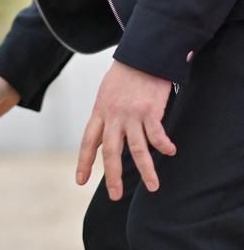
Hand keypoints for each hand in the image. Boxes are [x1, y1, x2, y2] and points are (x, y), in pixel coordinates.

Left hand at [76, 59, 175, 199]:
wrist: (140, 54)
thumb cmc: (125, 73)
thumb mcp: (106, 92)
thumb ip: (106, 114)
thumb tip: (106, 134)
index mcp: (100, 111)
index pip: (88, 141)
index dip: (84, 162)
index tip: (80, 181)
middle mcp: (113, 115)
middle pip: (111, 152)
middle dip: (113, 176)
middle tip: (115, 196)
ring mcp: (131, 114)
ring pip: (137, 149)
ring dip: (145, 170)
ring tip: (153, 187)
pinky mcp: (150, 110)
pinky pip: (157, 135)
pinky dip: (164, 146)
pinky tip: (170, 152)